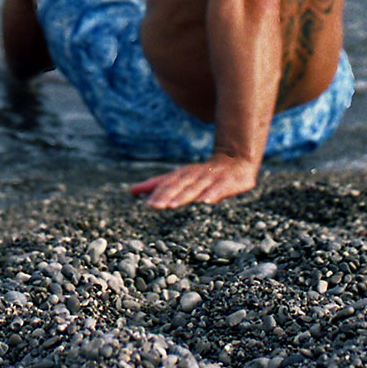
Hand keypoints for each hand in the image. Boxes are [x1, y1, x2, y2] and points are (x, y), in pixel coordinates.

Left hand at [128, 154, 259, 208]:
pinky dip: (212, 194)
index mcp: (183, 175)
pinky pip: (220, 189)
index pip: (168, 184)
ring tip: (172, 205)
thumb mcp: (179, 178)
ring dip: (185, 196)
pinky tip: (206, 201)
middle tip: (155, 206)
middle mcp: (195, 175)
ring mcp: (212, 178)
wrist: (235, 161)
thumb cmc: (201, 175)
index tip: (148, 204)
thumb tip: (131, 191)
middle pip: (179, 185)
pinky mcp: (228, 182)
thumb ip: (157, 185)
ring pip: (196, 187)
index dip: (158, 193)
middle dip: (167, 195)